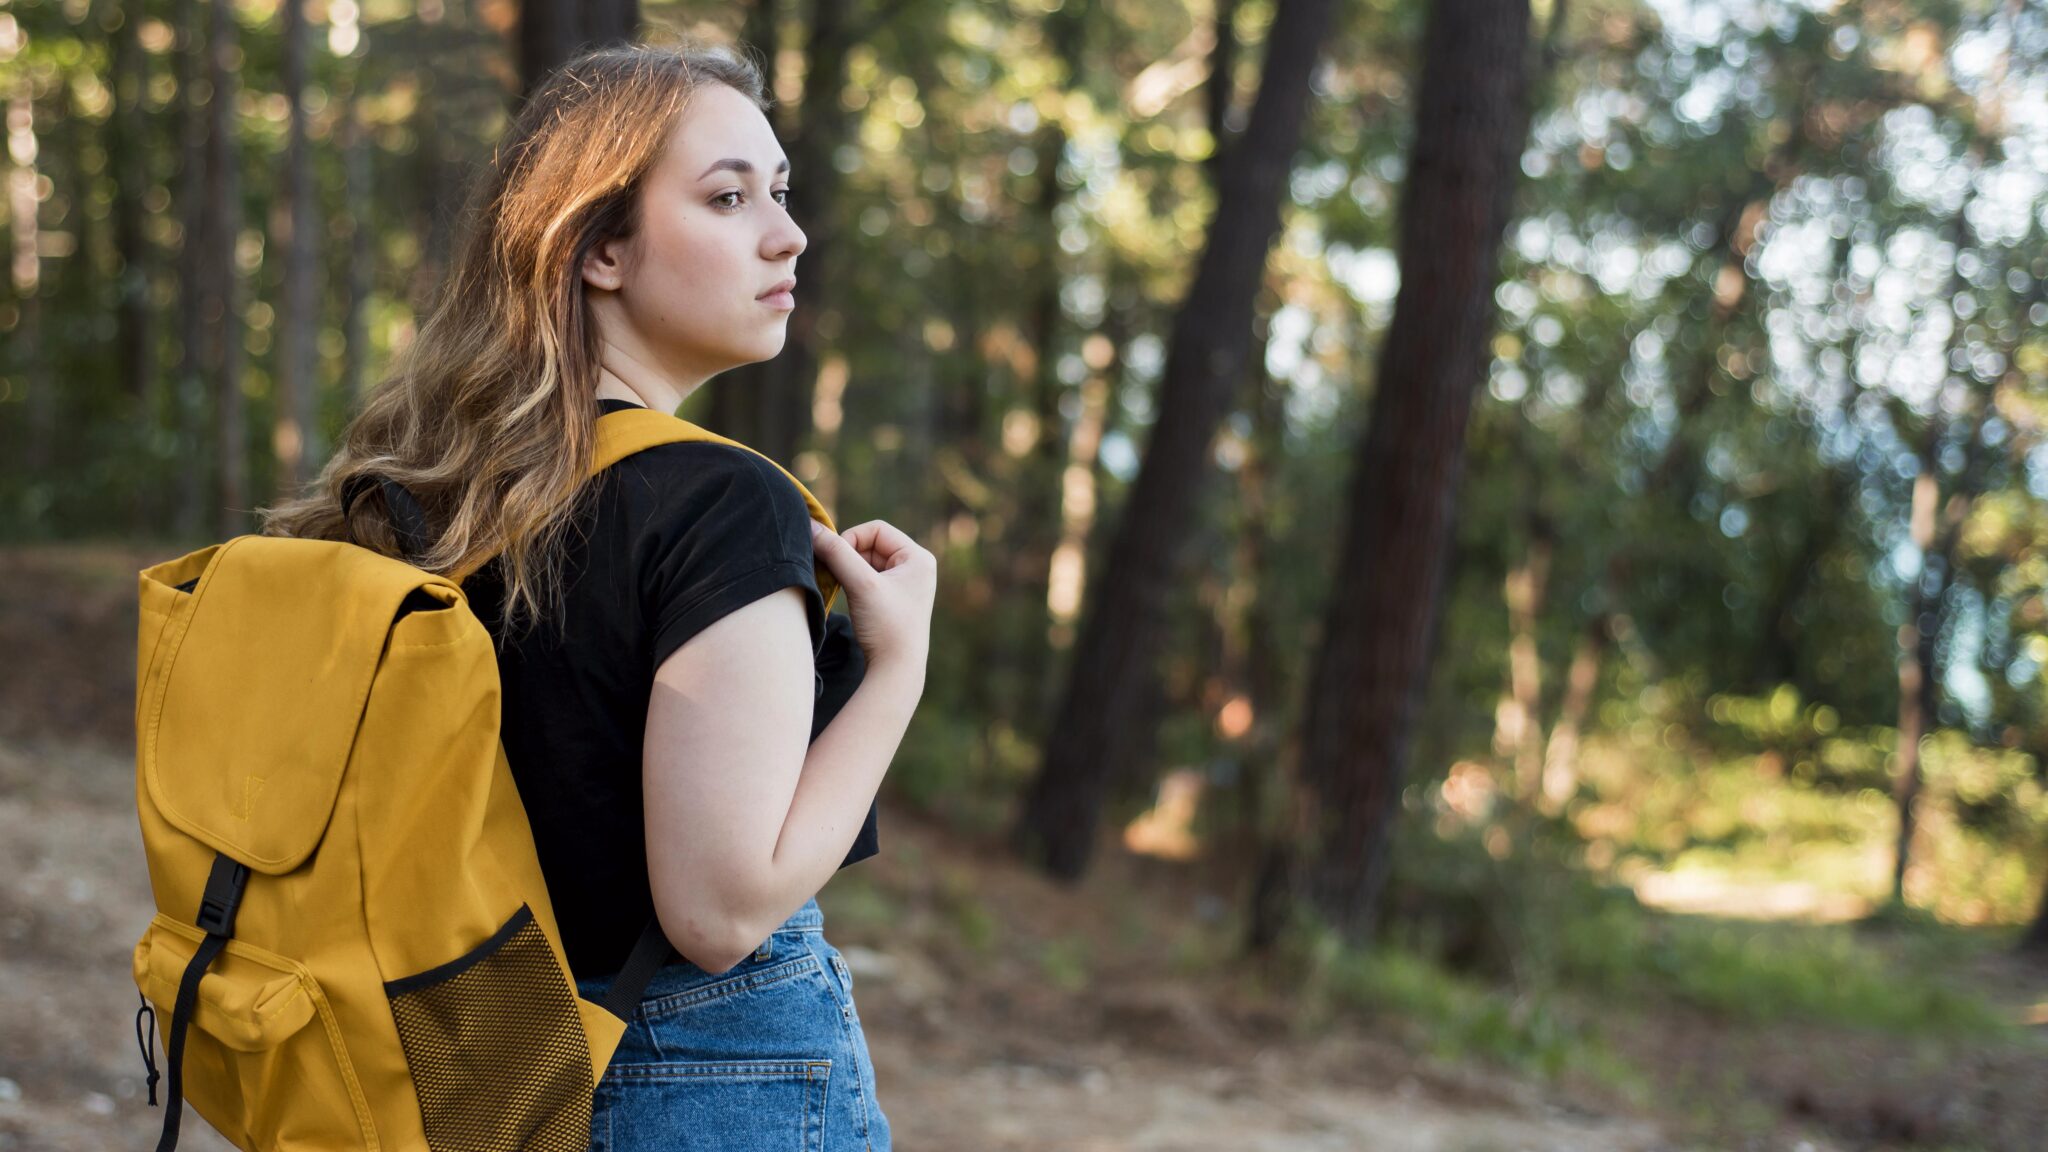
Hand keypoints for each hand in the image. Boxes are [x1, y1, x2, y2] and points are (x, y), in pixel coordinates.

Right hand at [808, 518, 934, 673]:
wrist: (896, 670)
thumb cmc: (886, 627)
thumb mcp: (861, 584)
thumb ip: (836, 552)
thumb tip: (811, 525)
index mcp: (918, 558)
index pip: (876, 529)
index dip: (851, 539)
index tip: (837, 561)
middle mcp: (915, 567)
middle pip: (870, 544)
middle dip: (848, 558)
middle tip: (834, 575)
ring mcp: (904, 584)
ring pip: (865, 562)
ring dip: (848, 571)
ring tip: (843, 589)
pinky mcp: (892, 599)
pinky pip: (866, 578)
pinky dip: (852, 583)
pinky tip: (848, 598)